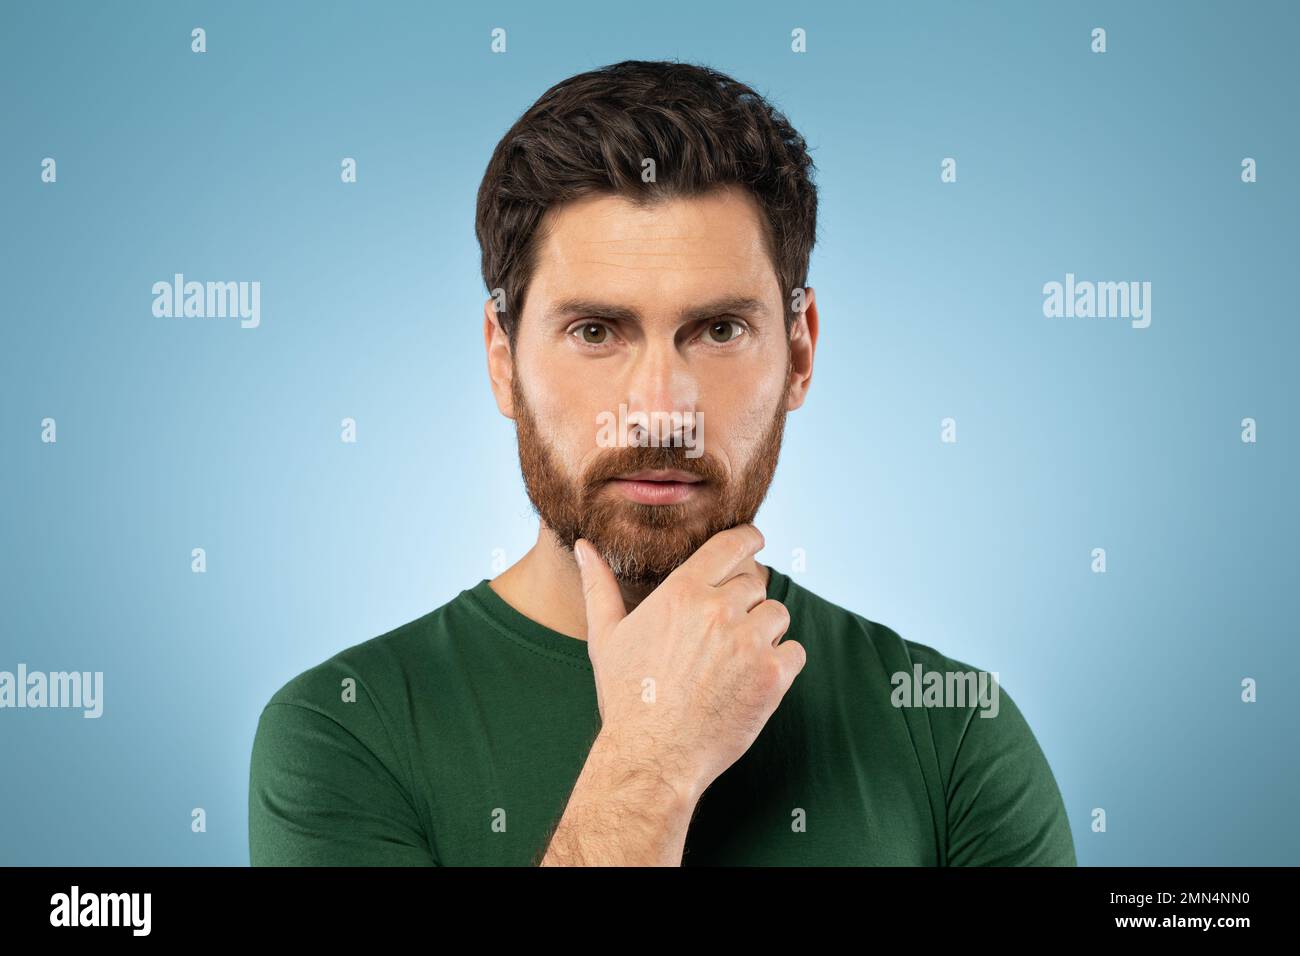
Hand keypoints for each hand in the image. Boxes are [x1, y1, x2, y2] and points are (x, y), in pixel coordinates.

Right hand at [574, 524, 806, 801]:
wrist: (652, 757)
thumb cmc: (627, 698)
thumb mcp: (606, 637)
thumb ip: (599, 586)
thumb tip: (583, 547)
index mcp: (682, 592)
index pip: (732, 544)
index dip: (749, 540)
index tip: (754, 542)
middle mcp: (718, 610)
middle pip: (756, 582)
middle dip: (746, 601)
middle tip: (726, 631)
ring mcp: (749, 642)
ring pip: (777, 614)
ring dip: (765, 632)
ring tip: (737, 659)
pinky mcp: (772, 675)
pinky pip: (794, 651)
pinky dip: (781, 664)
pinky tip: (753, 680)